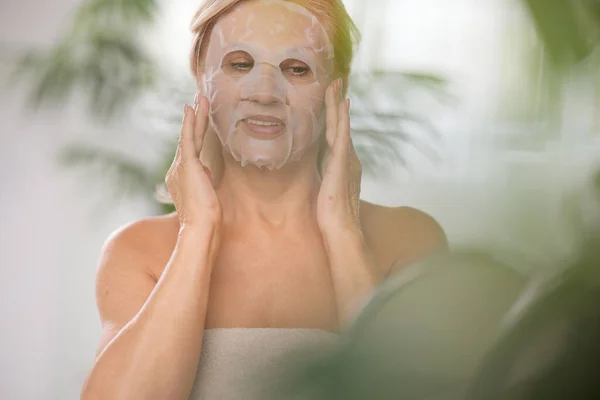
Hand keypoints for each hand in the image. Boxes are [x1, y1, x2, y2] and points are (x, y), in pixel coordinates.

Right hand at [165, 95, 221, 230]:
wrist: (201, 227)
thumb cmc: (206, 219)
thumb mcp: (205, 195)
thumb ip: (204, 181)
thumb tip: (207, 171)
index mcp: (180, 178)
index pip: (189, 152)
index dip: (194, 135)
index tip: (199, 121)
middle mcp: (176, 170)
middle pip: (187, 140)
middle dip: (194, 120)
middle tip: (198, 101)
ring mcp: (180, 167)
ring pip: (189, 136)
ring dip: (196, 115)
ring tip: (200, 97)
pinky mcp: (187, 164)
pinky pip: (188, 138)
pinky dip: (190, 122)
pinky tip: (191, 108)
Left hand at [317, 78, 362, 237]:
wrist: (341, 230)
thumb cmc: (330, 216)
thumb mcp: (323, 189)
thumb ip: (320, 175)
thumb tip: (312, 168)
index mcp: (341, 164)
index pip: (336, 134)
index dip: (334, 116)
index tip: (332, 98)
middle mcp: (347, 159)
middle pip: (341, 125)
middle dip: (338, 102)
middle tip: (336, 80)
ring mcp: (346, 161)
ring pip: (341, 126)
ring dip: (338, 104)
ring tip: (336, 85)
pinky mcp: (342, 165)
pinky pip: (342, 137)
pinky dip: (343, 120)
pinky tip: (342, 106)